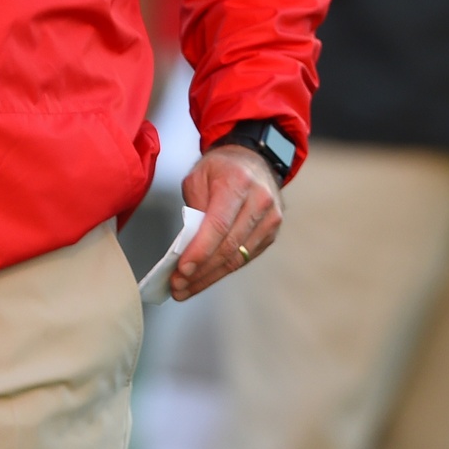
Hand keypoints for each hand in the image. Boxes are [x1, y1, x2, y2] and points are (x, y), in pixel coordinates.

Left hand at [171, 144, 282, 300]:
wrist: (253, 160)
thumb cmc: (222, 168)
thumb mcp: (198, 177)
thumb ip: (193, 209)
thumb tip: (187, 245)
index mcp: (238, 182)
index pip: (219, 224)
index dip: (200, 250)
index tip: (182, 270)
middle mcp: (259, 200)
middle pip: (228, 247)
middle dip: (200, 271)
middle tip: (177, 286)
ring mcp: (270, 218)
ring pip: (237, 258)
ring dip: (209, 277)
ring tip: (186, 288)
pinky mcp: (271, 232)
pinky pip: (245, 258)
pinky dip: (223, 271)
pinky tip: (205, 278)